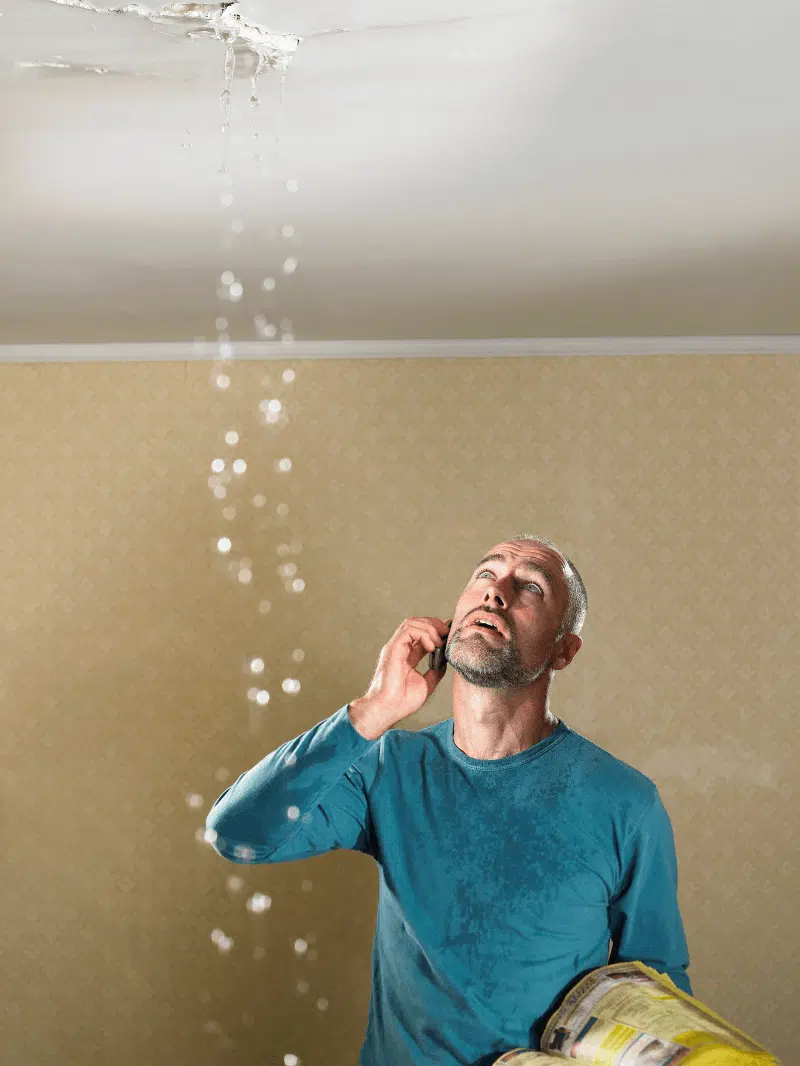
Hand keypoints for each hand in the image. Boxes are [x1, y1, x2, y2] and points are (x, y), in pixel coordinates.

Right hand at [350, 616, 451, 737]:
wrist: (389, 709)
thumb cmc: (403, 701)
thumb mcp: (427, 684)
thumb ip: (436, 671)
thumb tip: (445, 661)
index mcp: (407, 655)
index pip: (421, 634)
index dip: (436, 630)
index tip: (450, 633)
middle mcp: (400, 648)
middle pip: (417, 623)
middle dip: (434, 624)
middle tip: (447, 633)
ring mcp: (395, 647)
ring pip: (412, 622)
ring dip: (429, 627)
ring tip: (439, 641)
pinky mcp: (392, 649)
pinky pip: (408, 630)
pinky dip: (423, 634)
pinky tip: (431, 646)